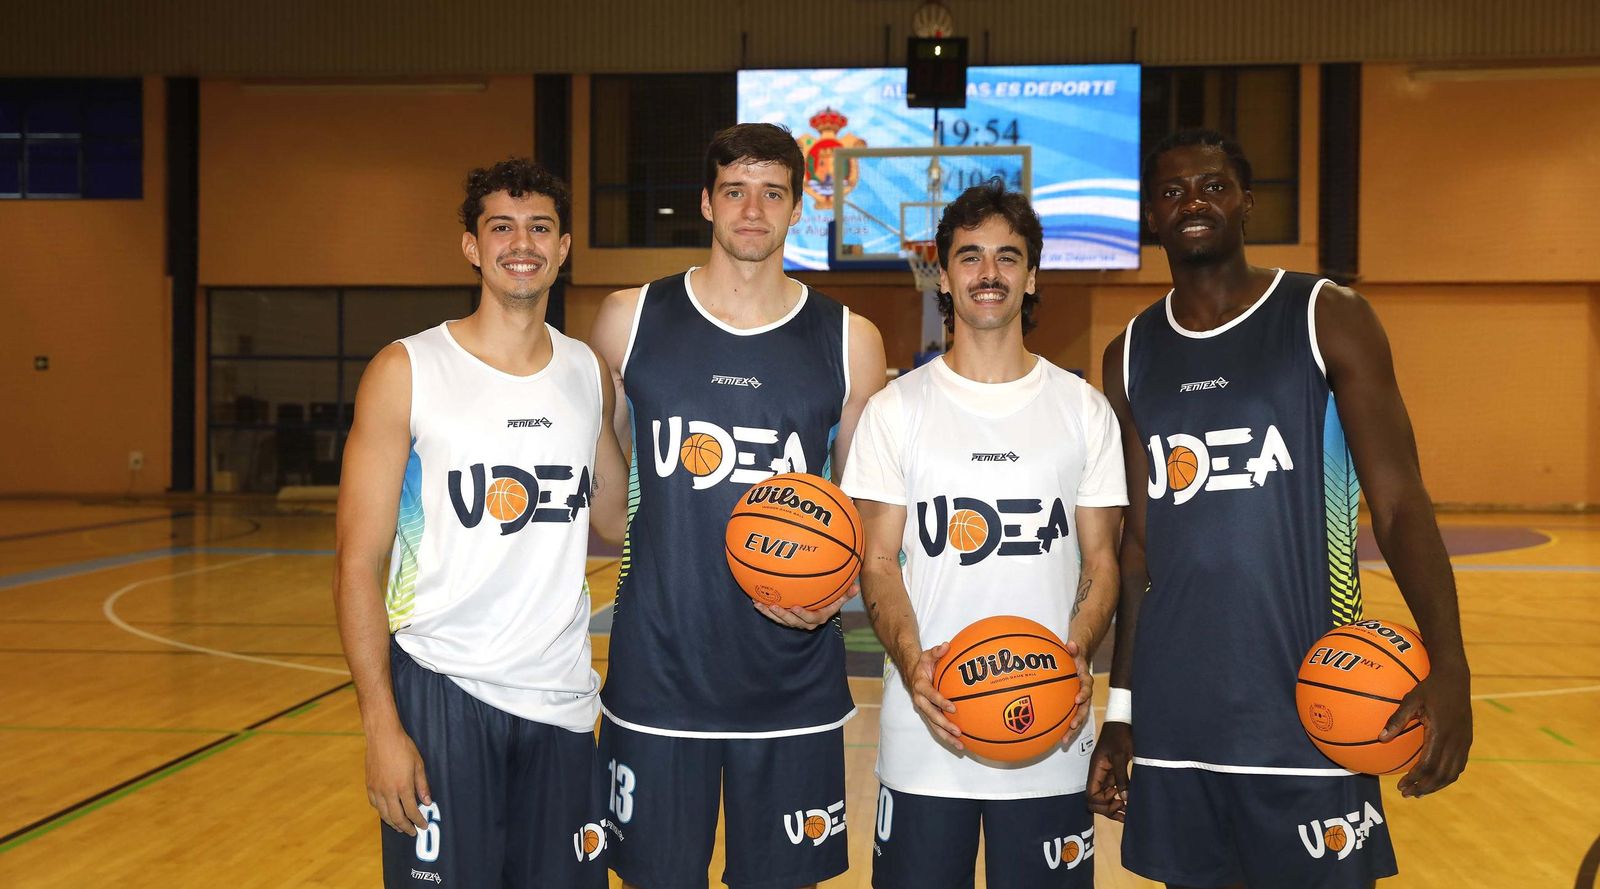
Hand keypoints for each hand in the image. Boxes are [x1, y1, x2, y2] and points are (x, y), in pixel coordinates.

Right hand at [365, 723, 431, 834]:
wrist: (382, 736)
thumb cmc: (403, 747)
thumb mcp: (418, 764)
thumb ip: (422, 785)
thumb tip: (428, 801)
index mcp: (403, 786)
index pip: (412, 811)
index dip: (418, 821)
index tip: (423, 826)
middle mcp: (388, 791)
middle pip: (397, 817)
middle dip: (405, 827)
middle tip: (412, 832)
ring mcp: (377, 789)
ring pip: (384, 814)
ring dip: (393, 823)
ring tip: (400, 827)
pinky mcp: (369, 785)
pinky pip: (375, 805)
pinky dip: (382, 812)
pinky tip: (387, 812)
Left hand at [752, 581, 857, 630]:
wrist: (819, 609)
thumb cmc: (829, 600)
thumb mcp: (838, 598)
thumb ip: (846, 594)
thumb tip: (856, 587)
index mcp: (818, 618)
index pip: (811, 619)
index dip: (803, 614)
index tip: (796, 606)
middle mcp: (805, 623)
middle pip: (792, 621)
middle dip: (782, 615)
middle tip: (773, 606)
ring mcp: (794, 621)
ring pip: (780, 620)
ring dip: (769, 613)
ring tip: (760, 604)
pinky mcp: (785, 618)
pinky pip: (774, 616)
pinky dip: (764, 610)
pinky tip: (755, 601)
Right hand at [900, 641, 962, 750]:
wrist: (910, 672)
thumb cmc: (923, 663)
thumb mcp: (928, 655)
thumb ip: (937, 651)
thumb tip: (946, 645)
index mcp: (920, 686)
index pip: (931, 695)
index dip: (940, 702)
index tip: (953, 708)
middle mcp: (920, 700)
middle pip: (932, 716)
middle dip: (944, 725)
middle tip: (958, 731)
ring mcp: (923, 709)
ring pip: (934, 726)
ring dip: (946, 736)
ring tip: (960, 746)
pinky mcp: (927, 715)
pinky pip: (936, 727)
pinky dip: (946, 736)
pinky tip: (960, 743)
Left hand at [1064, 638, 1093, 734]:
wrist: (1078, 660)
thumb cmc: (1073, 656)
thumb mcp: (1073, 650)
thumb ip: (1073, 648)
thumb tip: (1072, 644)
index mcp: (1085, 680)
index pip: (1087, 687)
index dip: (1083, 693)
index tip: (1078, 699)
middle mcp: (1084, 693)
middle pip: (1084, 708)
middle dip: (1079, 719)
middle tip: (1072, 727)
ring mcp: (1079, 701)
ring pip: (1077, 717)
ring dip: (1072, 729)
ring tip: (1063, 740)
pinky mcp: (1072, 706)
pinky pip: (1069, 718)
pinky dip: (1063, 727)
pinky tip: (1054, 738)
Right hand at [1086, 721, 1131, 820]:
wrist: (1124, 721)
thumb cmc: (1121, 734)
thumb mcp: (1121, 755)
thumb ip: (1121, 777)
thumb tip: (1123, 799)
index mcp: (1096, 769)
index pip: (1091, 795)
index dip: (1102, 804)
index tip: (1118, 802)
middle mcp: (1098, 774)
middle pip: (1095, 800)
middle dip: (1107, 809)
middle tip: (1125, 810)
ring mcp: (1106, 774)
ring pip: (1104, 797)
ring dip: (1114, 806)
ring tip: (1129, 810)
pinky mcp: (1115, 773)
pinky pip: (1113, 791)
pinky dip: (1120, 798)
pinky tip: (1130, 801)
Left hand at [1382, 661, 1472, 797]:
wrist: (1456, 678)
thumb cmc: (1430, 687)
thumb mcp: (1410, 699)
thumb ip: (1397, 719)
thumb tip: (1381, 738)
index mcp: (1441, 733)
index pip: (1428, 764)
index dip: (1415, 779)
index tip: (1401, 786)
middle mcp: (1455, 740)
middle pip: (1441, 774)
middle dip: (1424, 787)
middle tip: (1407, 794)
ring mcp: (1464, 741)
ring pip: (1453, 773)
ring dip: (1436, 786)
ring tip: (1420, 792)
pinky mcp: (1468, 740)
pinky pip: (1459, 765)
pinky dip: (1447, 776)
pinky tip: (1434, 778)